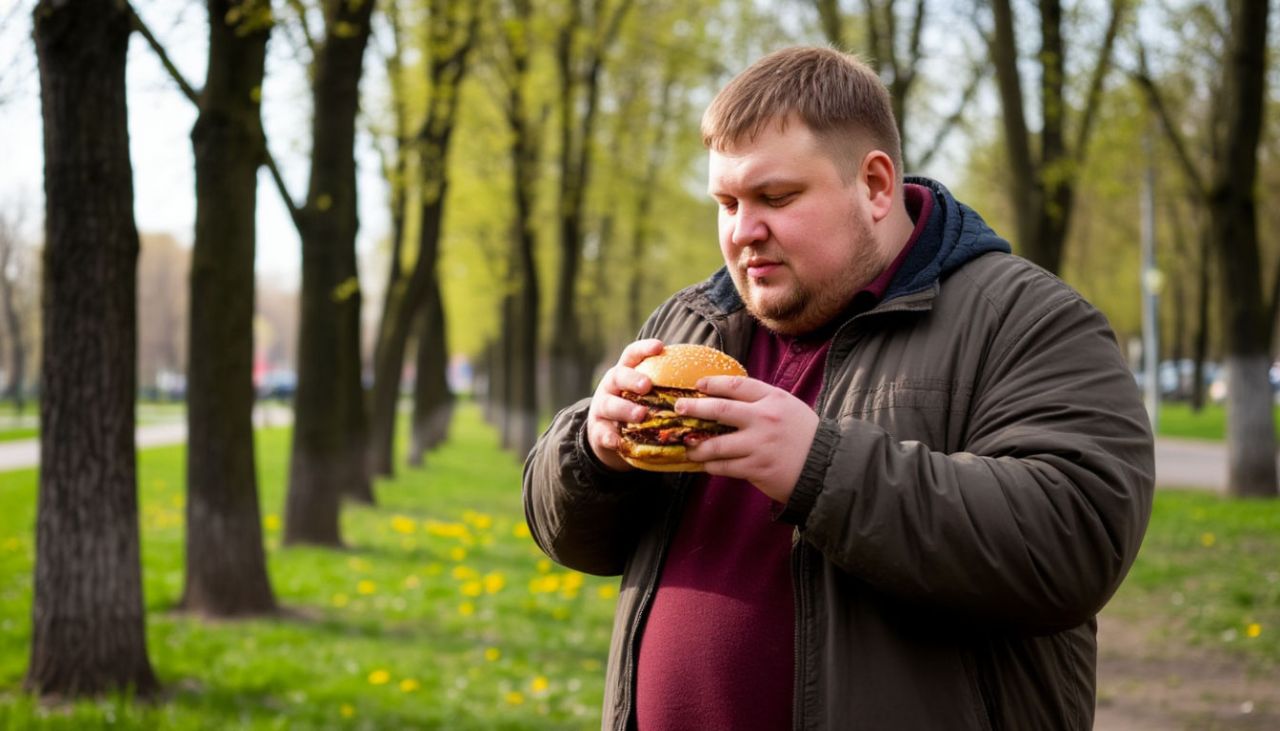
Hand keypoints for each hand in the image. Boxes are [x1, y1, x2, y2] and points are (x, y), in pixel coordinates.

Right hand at [585, 338, 666, 470]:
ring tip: (641, 414)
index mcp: (625, 373)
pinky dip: (610, 437)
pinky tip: (618, 441)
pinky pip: (602, 433)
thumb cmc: (636, 408)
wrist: (607, 436)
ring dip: (625, 409)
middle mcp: (611, 387)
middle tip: (647, 385)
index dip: (644, 349)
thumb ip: (665, 387)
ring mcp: (601, 408)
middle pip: (618, 376)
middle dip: (632, 379)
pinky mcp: (597, 431)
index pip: (632, 355)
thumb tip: (708, 381)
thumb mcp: (646, 394)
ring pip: (610, 404)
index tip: (660, 346)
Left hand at [677, 376, 818, 503]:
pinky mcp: (757, 468)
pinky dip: (711, 465)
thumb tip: (726, 397)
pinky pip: (725, 466)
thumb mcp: (787, 407)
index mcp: (773, 399)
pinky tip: (705, 464)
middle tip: (679, 409)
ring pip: (716, 444)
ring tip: (687, 446)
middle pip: (720, 410)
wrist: (826, 465)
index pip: (736, 385)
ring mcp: (759, 445)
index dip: (713, 383)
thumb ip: (761, 401)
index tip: (697, 385)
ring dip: (697, 445)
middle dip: (694, 408)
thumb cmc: (804, 435)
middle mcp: (764, 419)